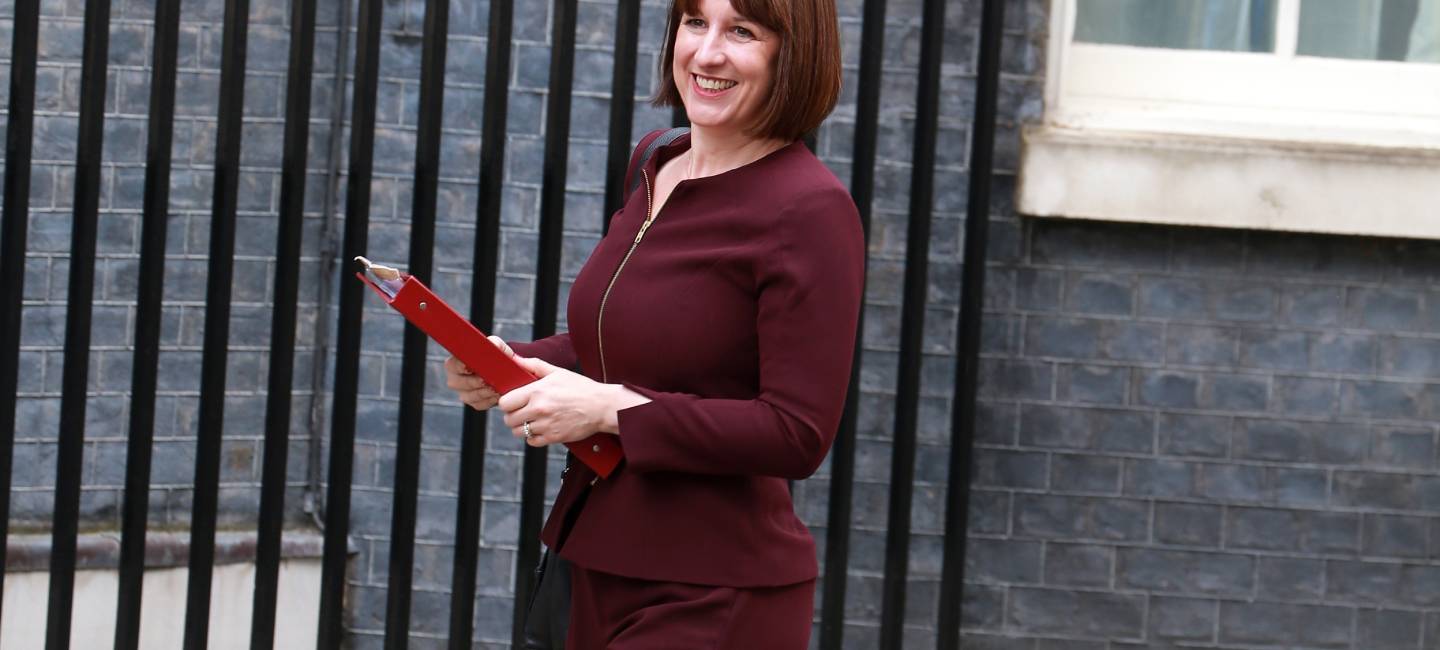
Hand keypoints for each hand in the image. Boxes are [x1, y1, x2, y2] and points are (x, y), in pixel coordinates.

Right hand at [443, 336, 514, 410]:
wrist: (507, 371)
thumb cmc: (497, 356)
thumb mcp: (496, 346)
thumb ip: (493, 343)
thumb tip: (492, 345)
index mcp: (455, 363)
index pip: (452, 365)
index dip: (460, 367)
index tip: (470, 367)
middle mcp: (455, 379)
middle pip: (459, 383)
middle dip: (474, 382)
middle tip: (486, 380)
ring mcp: (463, 393)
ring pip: (469, 396)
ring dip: (484, 393)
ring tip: (496, 389)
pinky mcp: (474, 403)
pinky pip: (479, 404)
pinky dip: (489, 400)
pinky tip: (498, 396)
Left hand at [498, 356, 639, 446]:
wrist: (602, 406)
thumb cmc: (581, 388)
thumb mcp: (557, 372)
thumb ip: (533, 365)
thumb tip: (515, 360)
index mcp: (537, 391)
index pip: (505, 403)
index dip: (508, 403)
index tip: (514, 402)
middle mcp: (539, 409)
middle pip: (508, 419)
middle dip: (513, 415)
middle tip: (523, 411)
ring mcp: (546, 425)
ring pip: (518, 432)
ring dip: (522, 427)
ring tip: (532, 420)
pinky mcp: (553, 437)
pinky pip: (531, 441)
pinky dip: (533, 437)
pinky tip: (541, 428)